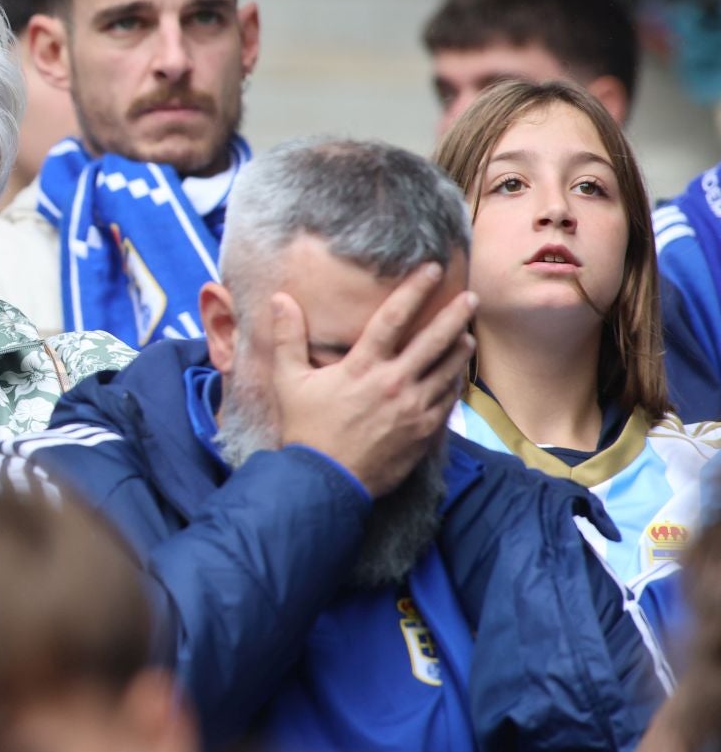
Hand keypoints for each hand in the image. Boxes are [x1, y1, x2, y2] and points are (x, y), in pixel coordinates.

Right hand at [269, 263, 475, 496]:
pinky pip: (446, 402)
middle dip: (453, 316)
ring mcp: (413, 409)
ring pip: (446, 371)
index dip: (414, 290)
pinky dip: (453, 385)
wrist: (325, 481)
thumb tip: (280, 299)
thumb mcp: (287, 380)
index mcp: (362, 367)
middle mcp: (394, 383)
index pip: (393, 318)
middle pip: (433, 341)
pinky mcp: (423, 433)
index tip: (430, 270)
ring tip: (467, 335)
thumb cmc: (304, 429)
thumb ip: (287, 338)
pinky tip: (456, 377)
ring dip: (458, 350)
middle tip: (470, 298)